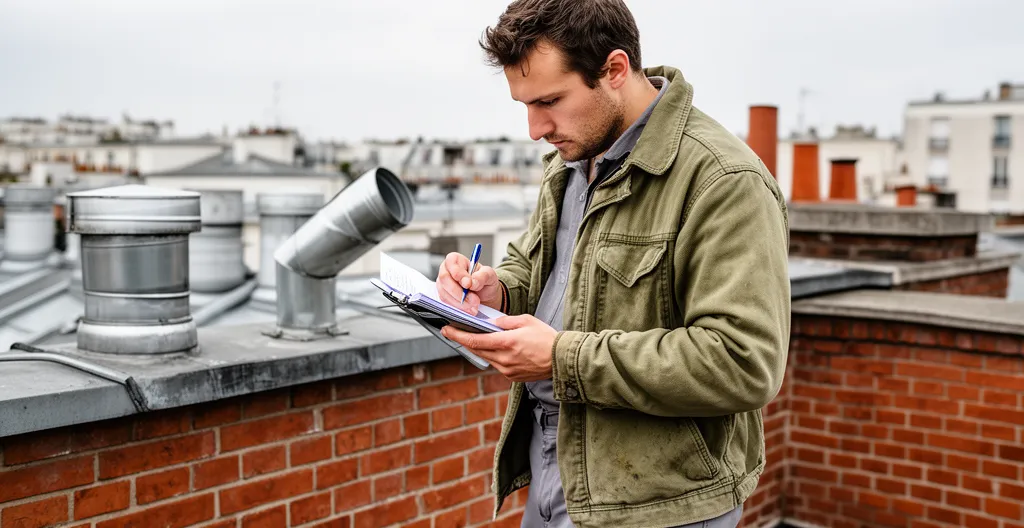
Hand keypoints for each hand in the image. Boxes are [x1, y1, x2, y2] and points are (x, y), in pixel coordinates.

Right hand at [436, 251, 501, 314]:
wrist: (485, 294)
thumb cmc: (484, 280)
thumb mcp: (489, 275)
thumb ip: (482, 276)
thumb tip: (472, 281)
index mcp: (456, 260)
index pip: (451, 263)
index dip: (458, 273)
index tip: (467, 284)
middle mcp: (447, 270)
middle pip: (444, 279)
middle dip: (459, 292)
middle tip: (474, 299)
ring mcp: (443, 284)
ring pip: (444, 293)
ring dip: (460, 302)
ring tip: (474, 305)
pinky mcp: (444, 296)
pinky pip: (446, 302)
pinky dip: (459, 307)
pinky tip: (469, 309)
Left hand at [441, 315, 556, 381]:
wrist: (562, 360)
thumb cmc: (546, 337)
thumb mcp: (526, 321)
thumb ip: (505, 321)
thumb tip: (490, 324)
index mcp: (507, 343)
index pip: (475, 341)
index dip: (458, 336)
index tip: (446, 330)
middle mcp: (504, 359)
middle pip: (476, 350)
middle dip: (463, 341)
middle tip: (453, 332)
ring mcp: (507, 370)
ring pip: (486, 358)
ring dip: (479, 349)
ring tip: (475, 338)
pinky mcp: (512, 377)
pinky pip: (496, 365)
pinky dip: (493, 356)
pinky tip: (496, 348)